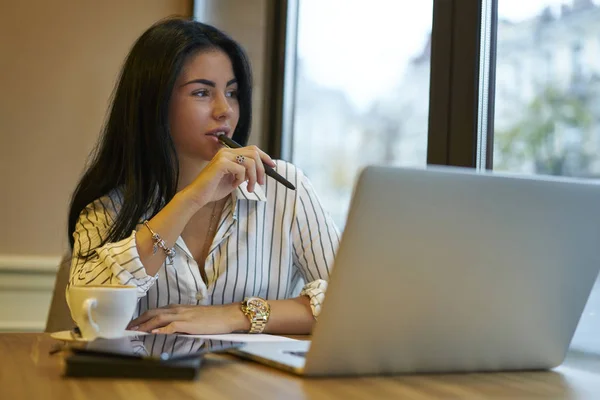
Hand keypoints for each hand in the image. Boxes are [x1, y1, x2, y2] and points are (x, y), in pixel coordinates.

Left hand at [127, 303, 248, 333]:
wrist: (226, 315)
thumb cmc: (213, 318)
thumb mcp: (193, 318)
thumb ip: (180, 321)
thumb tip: (169, 329)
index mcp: (178, 308)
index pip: (156, 311)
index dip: (142, 317)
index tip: (133, 324)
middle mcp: (178, 309)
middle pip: (153, 312)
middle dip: (138, 320)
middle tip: (126, 327)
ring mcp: (183, 315)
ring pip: (158, 318)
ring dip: (144, 324)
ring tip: (134, 330)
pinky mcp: (189, 323)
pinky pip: (171, 326)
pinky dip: (161, 329)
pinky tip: (153, 332)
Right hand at [183, 145, 275, 207]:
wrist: (198, 196)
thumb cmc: (214, 189)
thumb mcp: (234, 179)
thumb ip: (245, 173)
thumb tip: (261, 171)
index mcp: (229, 153)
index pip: (253, 149)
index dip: (265, 156)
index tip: (273, 166)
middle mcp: (226, 151)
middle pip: (254, 153)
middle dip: (261, 169)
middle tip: (260, 183)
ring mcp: (223, 156)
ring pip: (250, 162)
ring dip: (253, 177)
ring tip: (248, 188)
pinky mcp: (221, 163)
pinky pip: (241, 169)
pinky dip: (241, 179)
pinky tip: (234, 184)